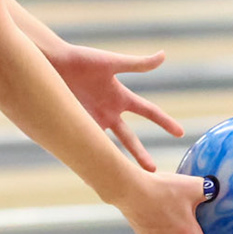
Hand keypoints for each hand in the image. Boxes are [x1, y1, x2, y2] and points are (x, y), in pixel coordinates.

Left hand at [49, 43, 182, 169]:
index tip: (180, 133)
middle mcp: (109, 111)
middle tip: (153, 172)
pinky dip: (90, 156)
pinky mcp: (76, 123)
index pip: (149, 111)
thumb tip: (163, 55)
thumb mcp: (112, 63)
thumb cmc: (82, 59)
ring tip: (123, 179)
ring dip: (116, 161)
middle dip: (141, 154)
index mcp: (120, 96)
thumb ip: (137, 64)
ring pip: (108, 146)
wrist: (52, 63)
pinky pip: (86, 143)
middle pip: (130, 138)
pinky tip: (93, 173)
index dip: (165, 122)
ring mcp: (92, 119)